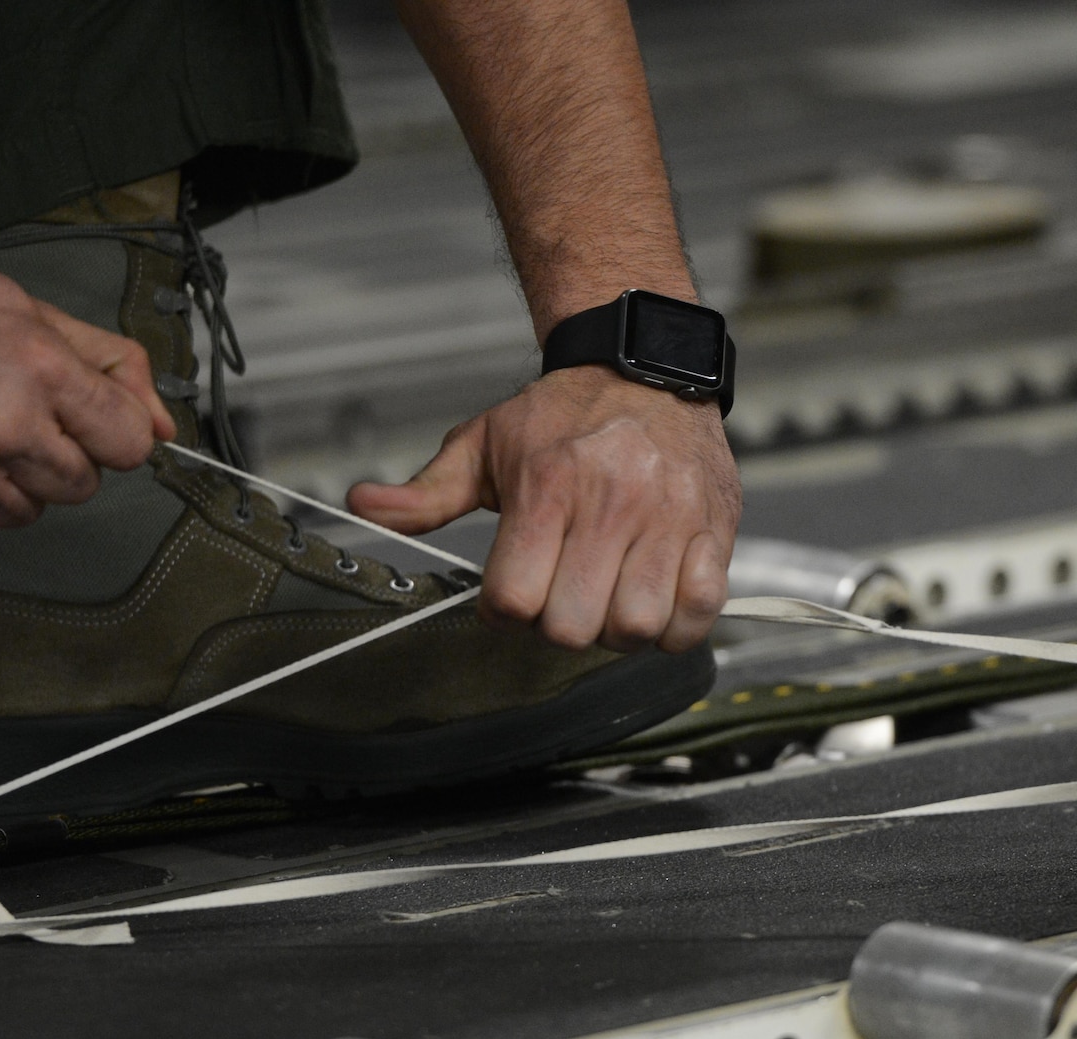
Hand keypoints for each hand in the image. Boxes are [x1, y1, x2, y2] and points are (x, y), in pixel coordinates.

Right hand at [0, 250, 174, 538]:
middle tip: (13, 416)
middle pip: (83, 487)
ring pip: (29, 512)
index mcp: (39, 375)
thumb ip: (110, 367)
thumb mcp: (29, 312)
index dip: (113, 433)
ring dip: (10, 480)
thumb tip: (166, 425)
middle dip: (60, 456)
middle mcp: (0, 432)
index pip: (131, 445)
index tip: (88, 423)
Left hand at [349, 367, 740, 652]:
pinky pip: (699, 613)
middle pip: (571, 626)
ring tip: (609, 600)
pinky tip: (657, 602)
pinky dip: (675, 626)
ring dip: (616, 630)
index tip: (511, 595)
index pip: (514, 600)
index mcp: (548, 485)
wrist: (646, 370)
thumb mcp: (485, 442)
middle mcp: (612, 503)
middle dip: (558, 625)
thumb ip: (426, 492)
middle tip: (561, 596)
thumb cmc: (564, 416)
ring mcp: (669, 520)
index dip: (504, 611)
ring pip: (635, 628)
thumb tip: (363, 506)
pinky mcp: (713, 530)